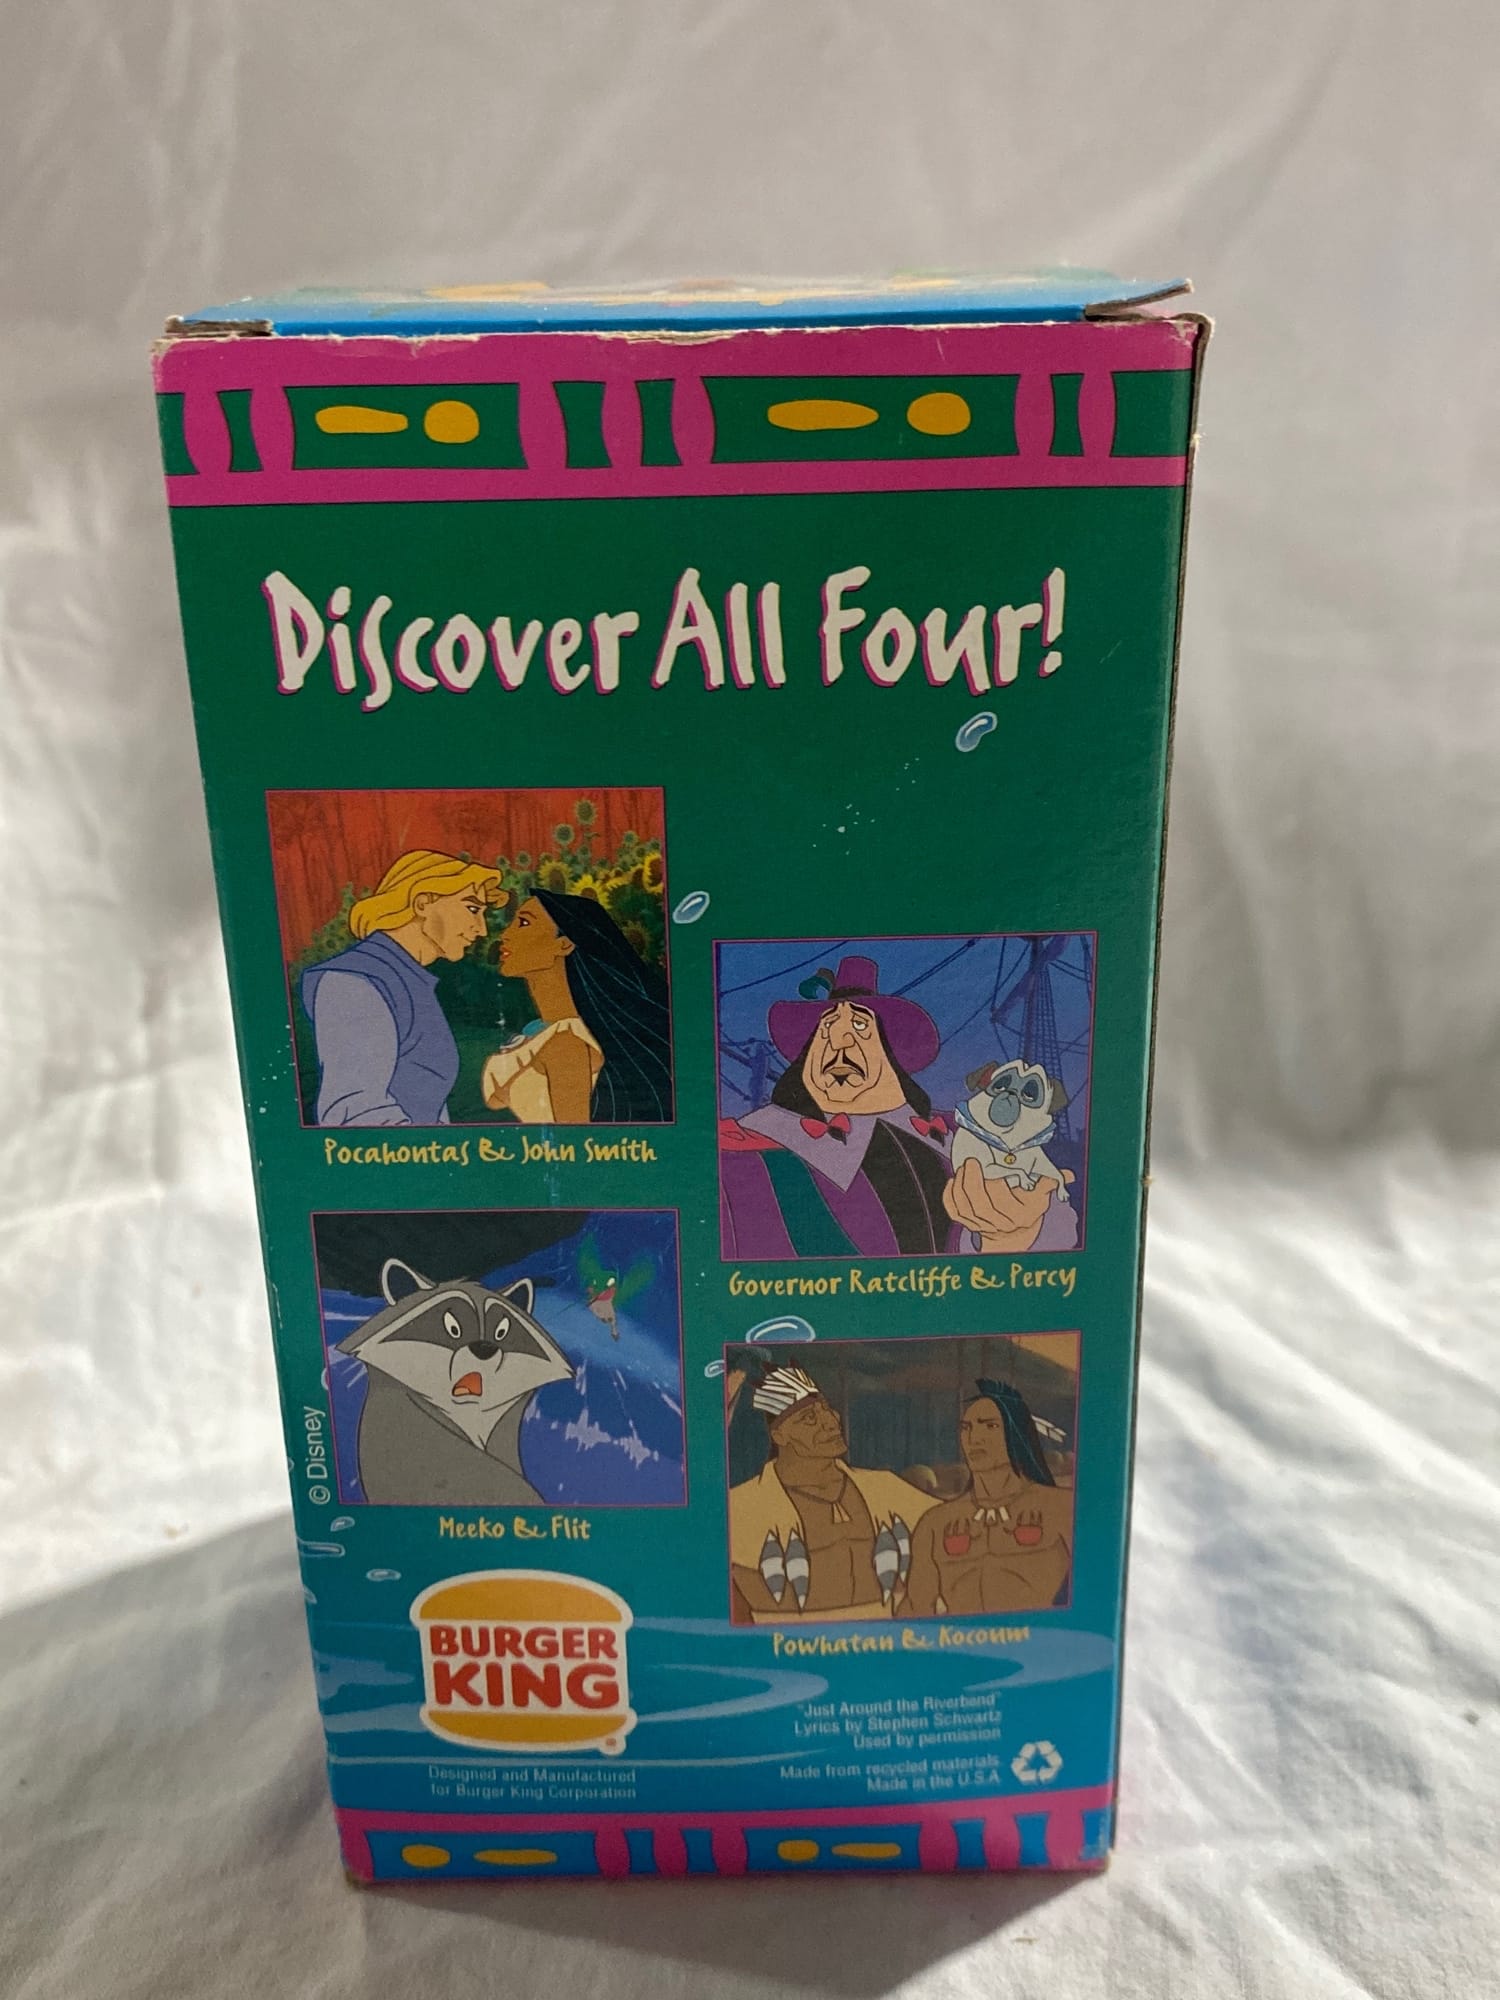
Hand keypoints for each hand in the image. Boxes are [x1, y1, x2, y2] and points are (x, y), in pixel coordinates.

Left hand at [943, 1157, 1057, 1252]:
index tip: (994, 1166)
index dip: (995, 1183)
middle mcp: (1000, 1224)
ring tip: (964, 1166)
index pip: (1003, 1200)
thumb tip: (1066, 1175)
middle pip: (981, 1205)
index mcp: (1021, 1216)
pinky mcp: (968, 1224)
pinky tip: (953, 1180)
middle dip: (974, 1181)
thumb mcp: (1041, 1197)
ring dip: (961, 1185)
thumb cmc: (1027, 1208)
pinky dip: (950, 1196)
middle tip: (972, 1160)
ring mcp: (982, 1226)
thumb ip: (1048, 1183)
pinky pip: (954, 1212)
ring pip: (966, 1208)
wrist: (1013, 1234)